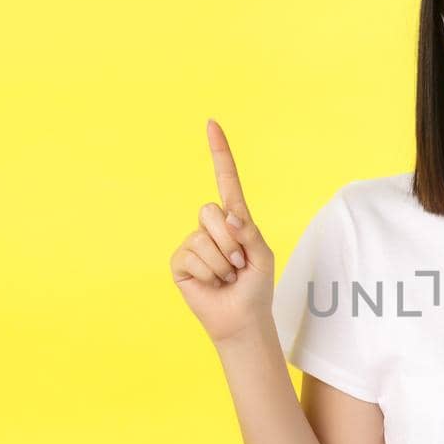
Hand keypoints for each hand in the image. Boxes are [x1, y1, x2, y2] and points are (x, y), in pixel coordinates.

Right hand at [168, 119, 275, 344]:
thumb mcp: (263, 256)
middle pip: (211, 212)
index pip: (226, 180)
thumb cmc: (256, 286)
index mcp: (235, 220)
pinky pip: (192, 256)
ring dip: (222, 262)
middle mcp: (211, 227)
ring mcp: (193, 243)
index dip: (219, 153)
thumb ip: (250, 233)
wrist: (242, 319)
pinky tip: (212, 283)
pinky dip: (208, 273)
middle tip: (238, 264)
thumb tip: (228, 217)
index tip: (212, 124)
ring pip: (203, 238)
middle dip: (230, 241)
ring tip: (227, 276)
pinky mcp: (180, 262)